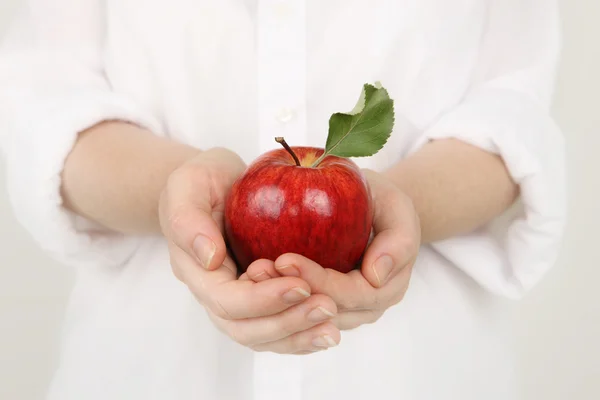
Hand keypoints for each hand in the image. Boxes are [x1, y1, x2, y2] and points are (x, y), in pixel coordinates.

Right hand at [159, 148, 340, 353]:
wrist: (213, 185)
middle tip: (328, 306)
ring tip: (333, 326)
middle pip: (247, 329)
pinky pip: (278, 327)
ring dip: (299, 334)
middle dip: (288, 322)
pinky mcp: (259, 298)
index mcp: (197, 271)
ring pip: (264, 336)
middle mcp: (216, 294)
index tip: (301, 284)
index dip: (263, 299)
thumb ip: (189, 219)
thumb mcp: (188, 184)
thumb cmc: (201, 179)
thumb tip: (211, 258)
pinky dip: (302, 333)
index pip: (227, 301)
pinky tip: (330, 327)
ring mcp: (238, 300)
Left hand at [245, 169, 419, 330]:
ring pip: (306, 316)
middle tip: (256, 269)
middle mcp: (365, 307)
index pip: (347, 295)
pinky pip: (297, 308)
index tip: (284, 259)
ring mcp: (343, 309)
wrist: (377, 209)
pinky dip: (275, 296)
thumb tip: (376, 275)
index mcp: (387, 289)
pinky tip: (252, 278)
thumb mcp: (399, 210)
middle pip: (323, 311)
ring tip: (250, 273)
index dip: (316, 281)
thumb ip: (398, 241)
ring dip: (276, 298)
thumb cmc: (387, 205)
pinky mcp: (322, 302)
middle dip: (287, 293)